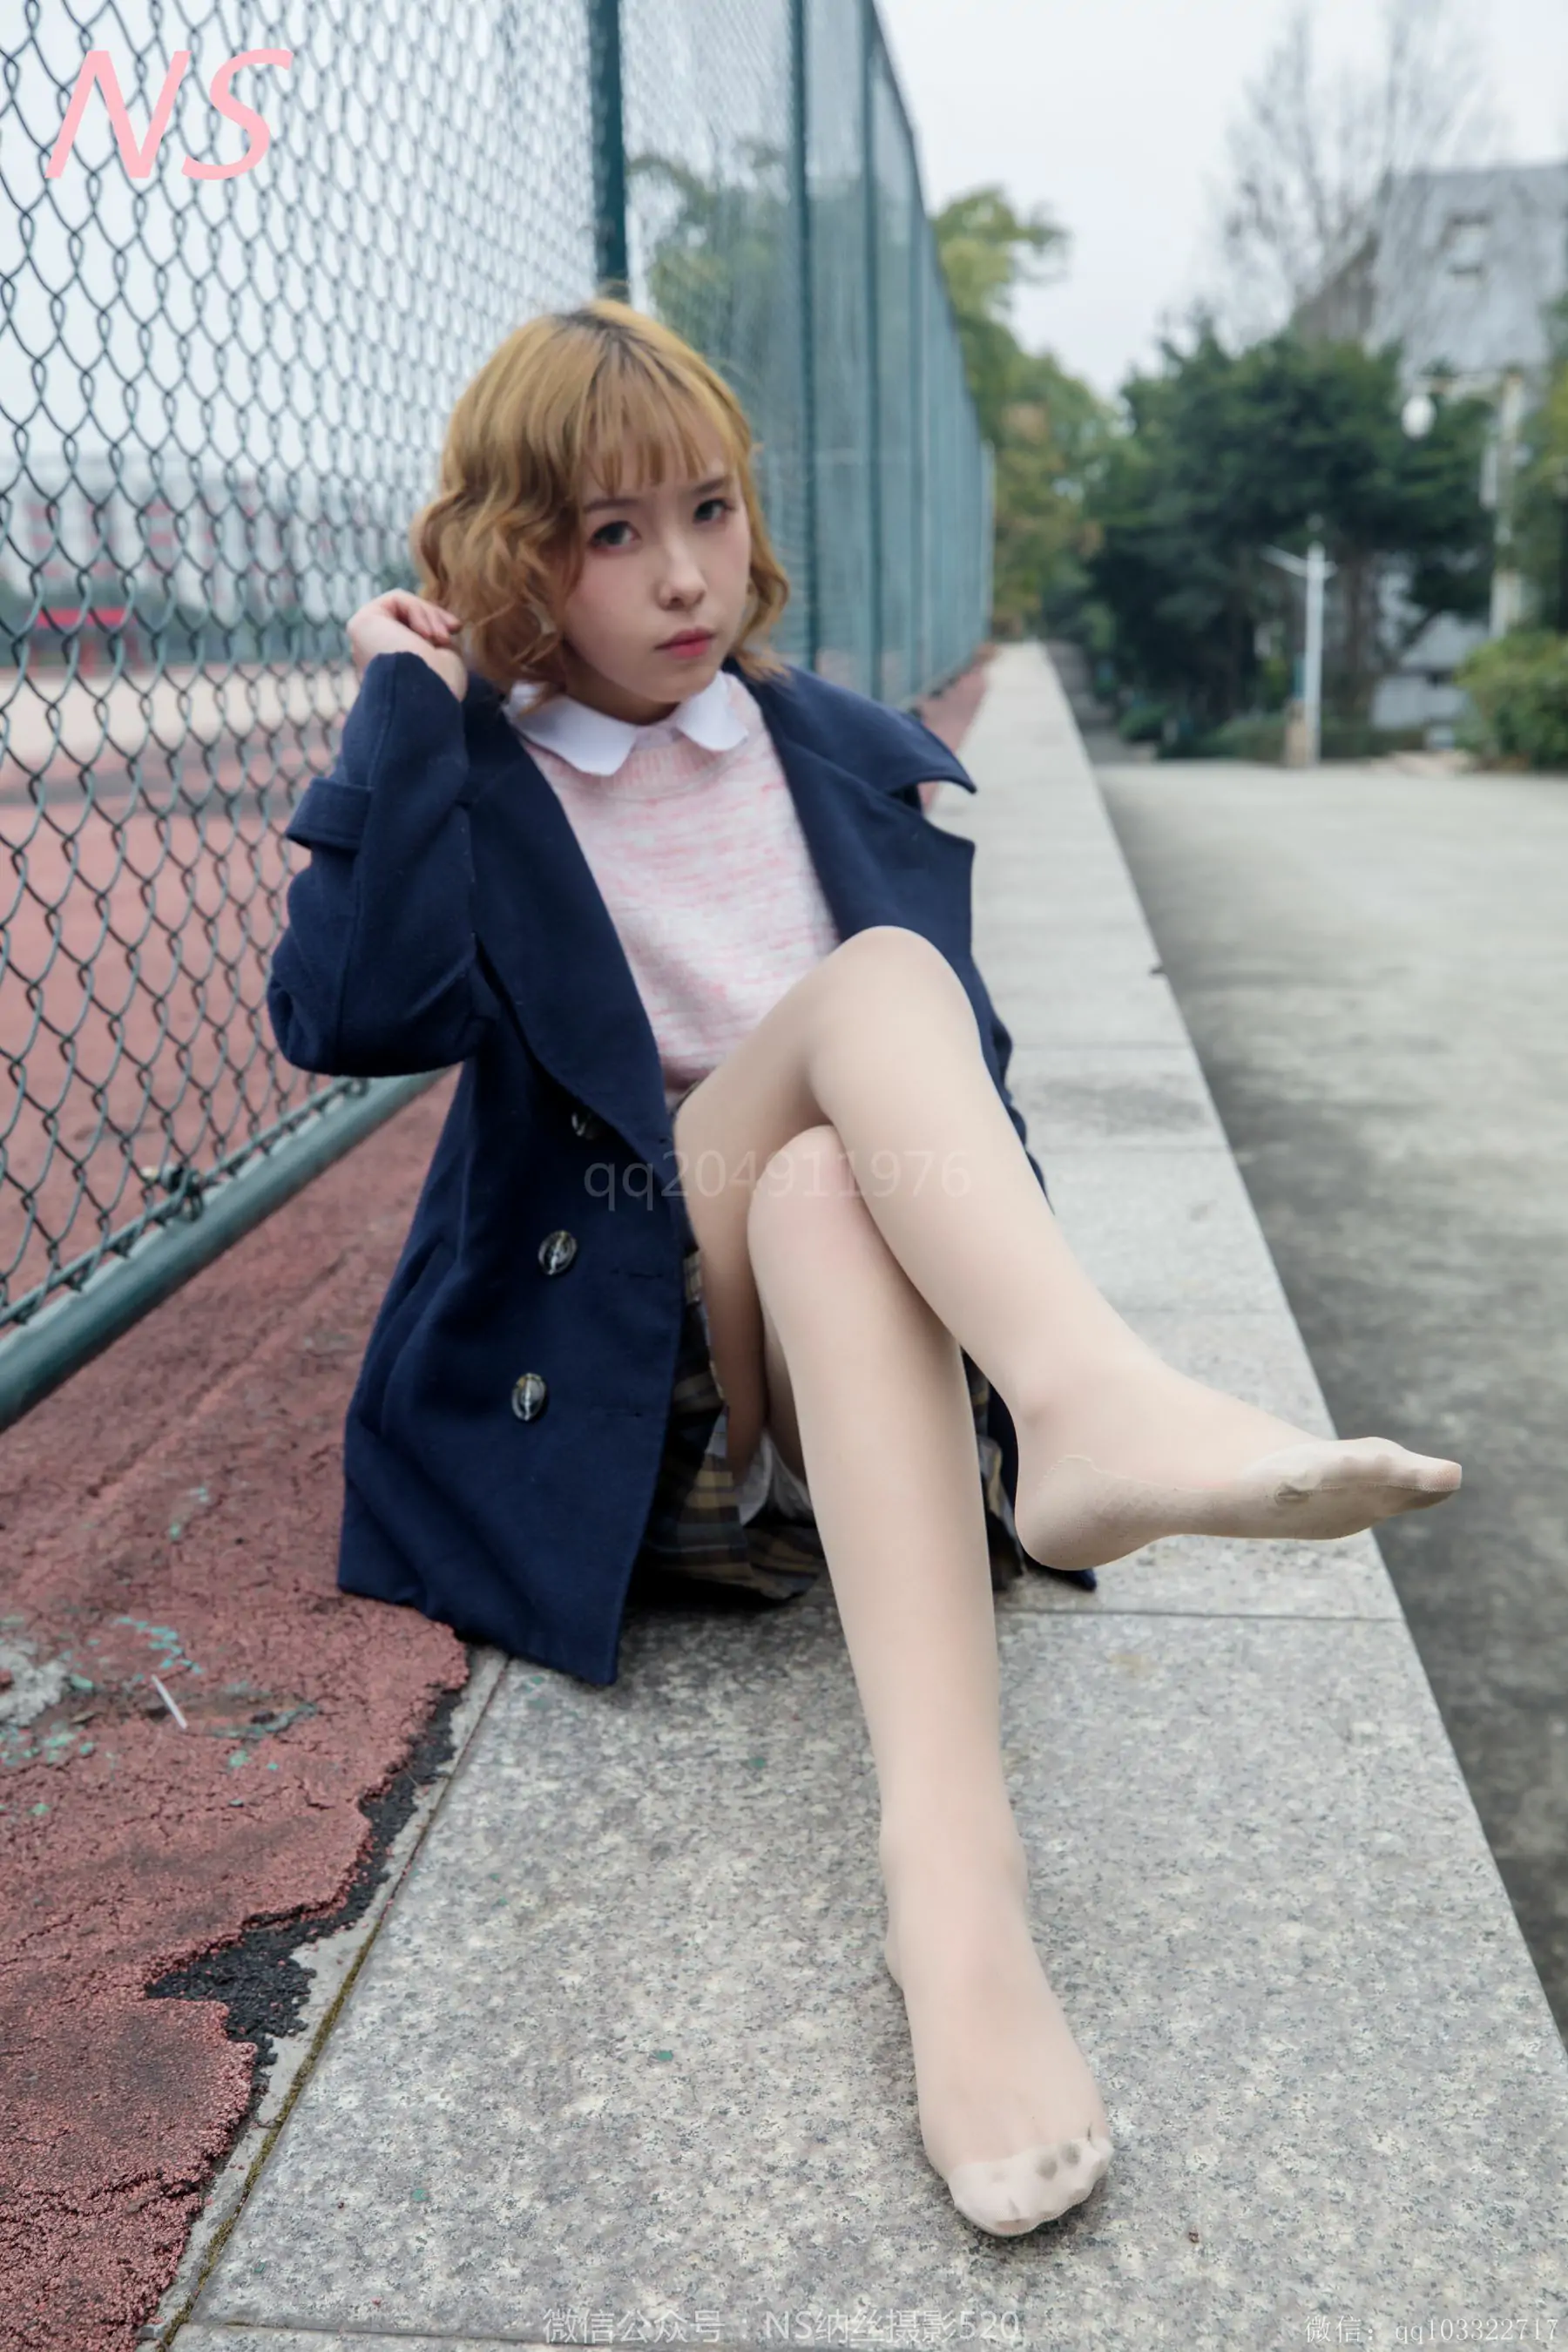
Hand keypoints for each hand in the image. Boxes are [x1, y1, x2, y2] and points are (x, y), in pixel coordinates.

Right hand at [347, 591, 466, 701]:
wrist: (427, 697)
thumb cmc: (441, 686)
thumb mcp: (444, 656)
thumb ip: (434, 638)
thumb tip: (437, 622)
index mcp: (391, 669)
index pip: (409, 632)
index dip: (435, 623)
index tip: (456, 628)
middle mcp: (372, 655)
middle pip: (405, 617)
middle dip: (434, 616)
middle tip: (453, 628)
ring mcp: (363, 639)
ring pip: (401, 607)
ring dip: (429, 615)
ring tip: (441, 637)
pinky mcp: (361, 624)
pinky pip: (395, 600)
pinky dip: (417, 609)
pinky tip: (426, 633)